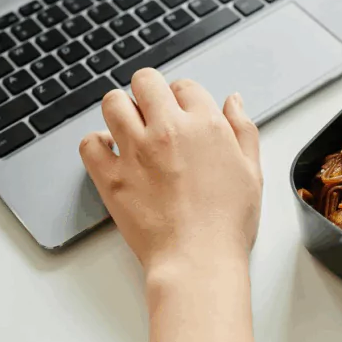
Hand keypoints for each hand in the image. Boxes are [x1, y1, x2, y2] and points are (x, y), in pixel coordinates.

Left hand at [79, 70, 261, 341]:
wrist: (198, 260)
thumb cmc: (227, 223)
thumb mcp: (252, 171)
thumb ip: (243, 129)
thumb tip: (233, 101)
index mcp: (205, 125)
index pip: (185, 86)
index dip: (183, 97)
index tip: (182, 113)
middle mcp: (167, 130)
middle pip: (145, 81)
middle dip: (149, 92)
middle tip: (153, 113)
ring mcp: (135, 151)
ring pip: (112, 103)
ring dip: (121, 110)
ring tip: (129, 128)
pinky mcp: (111, 177)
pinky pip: (89, 143)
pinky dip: (96, 144)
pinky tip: (111, 153)